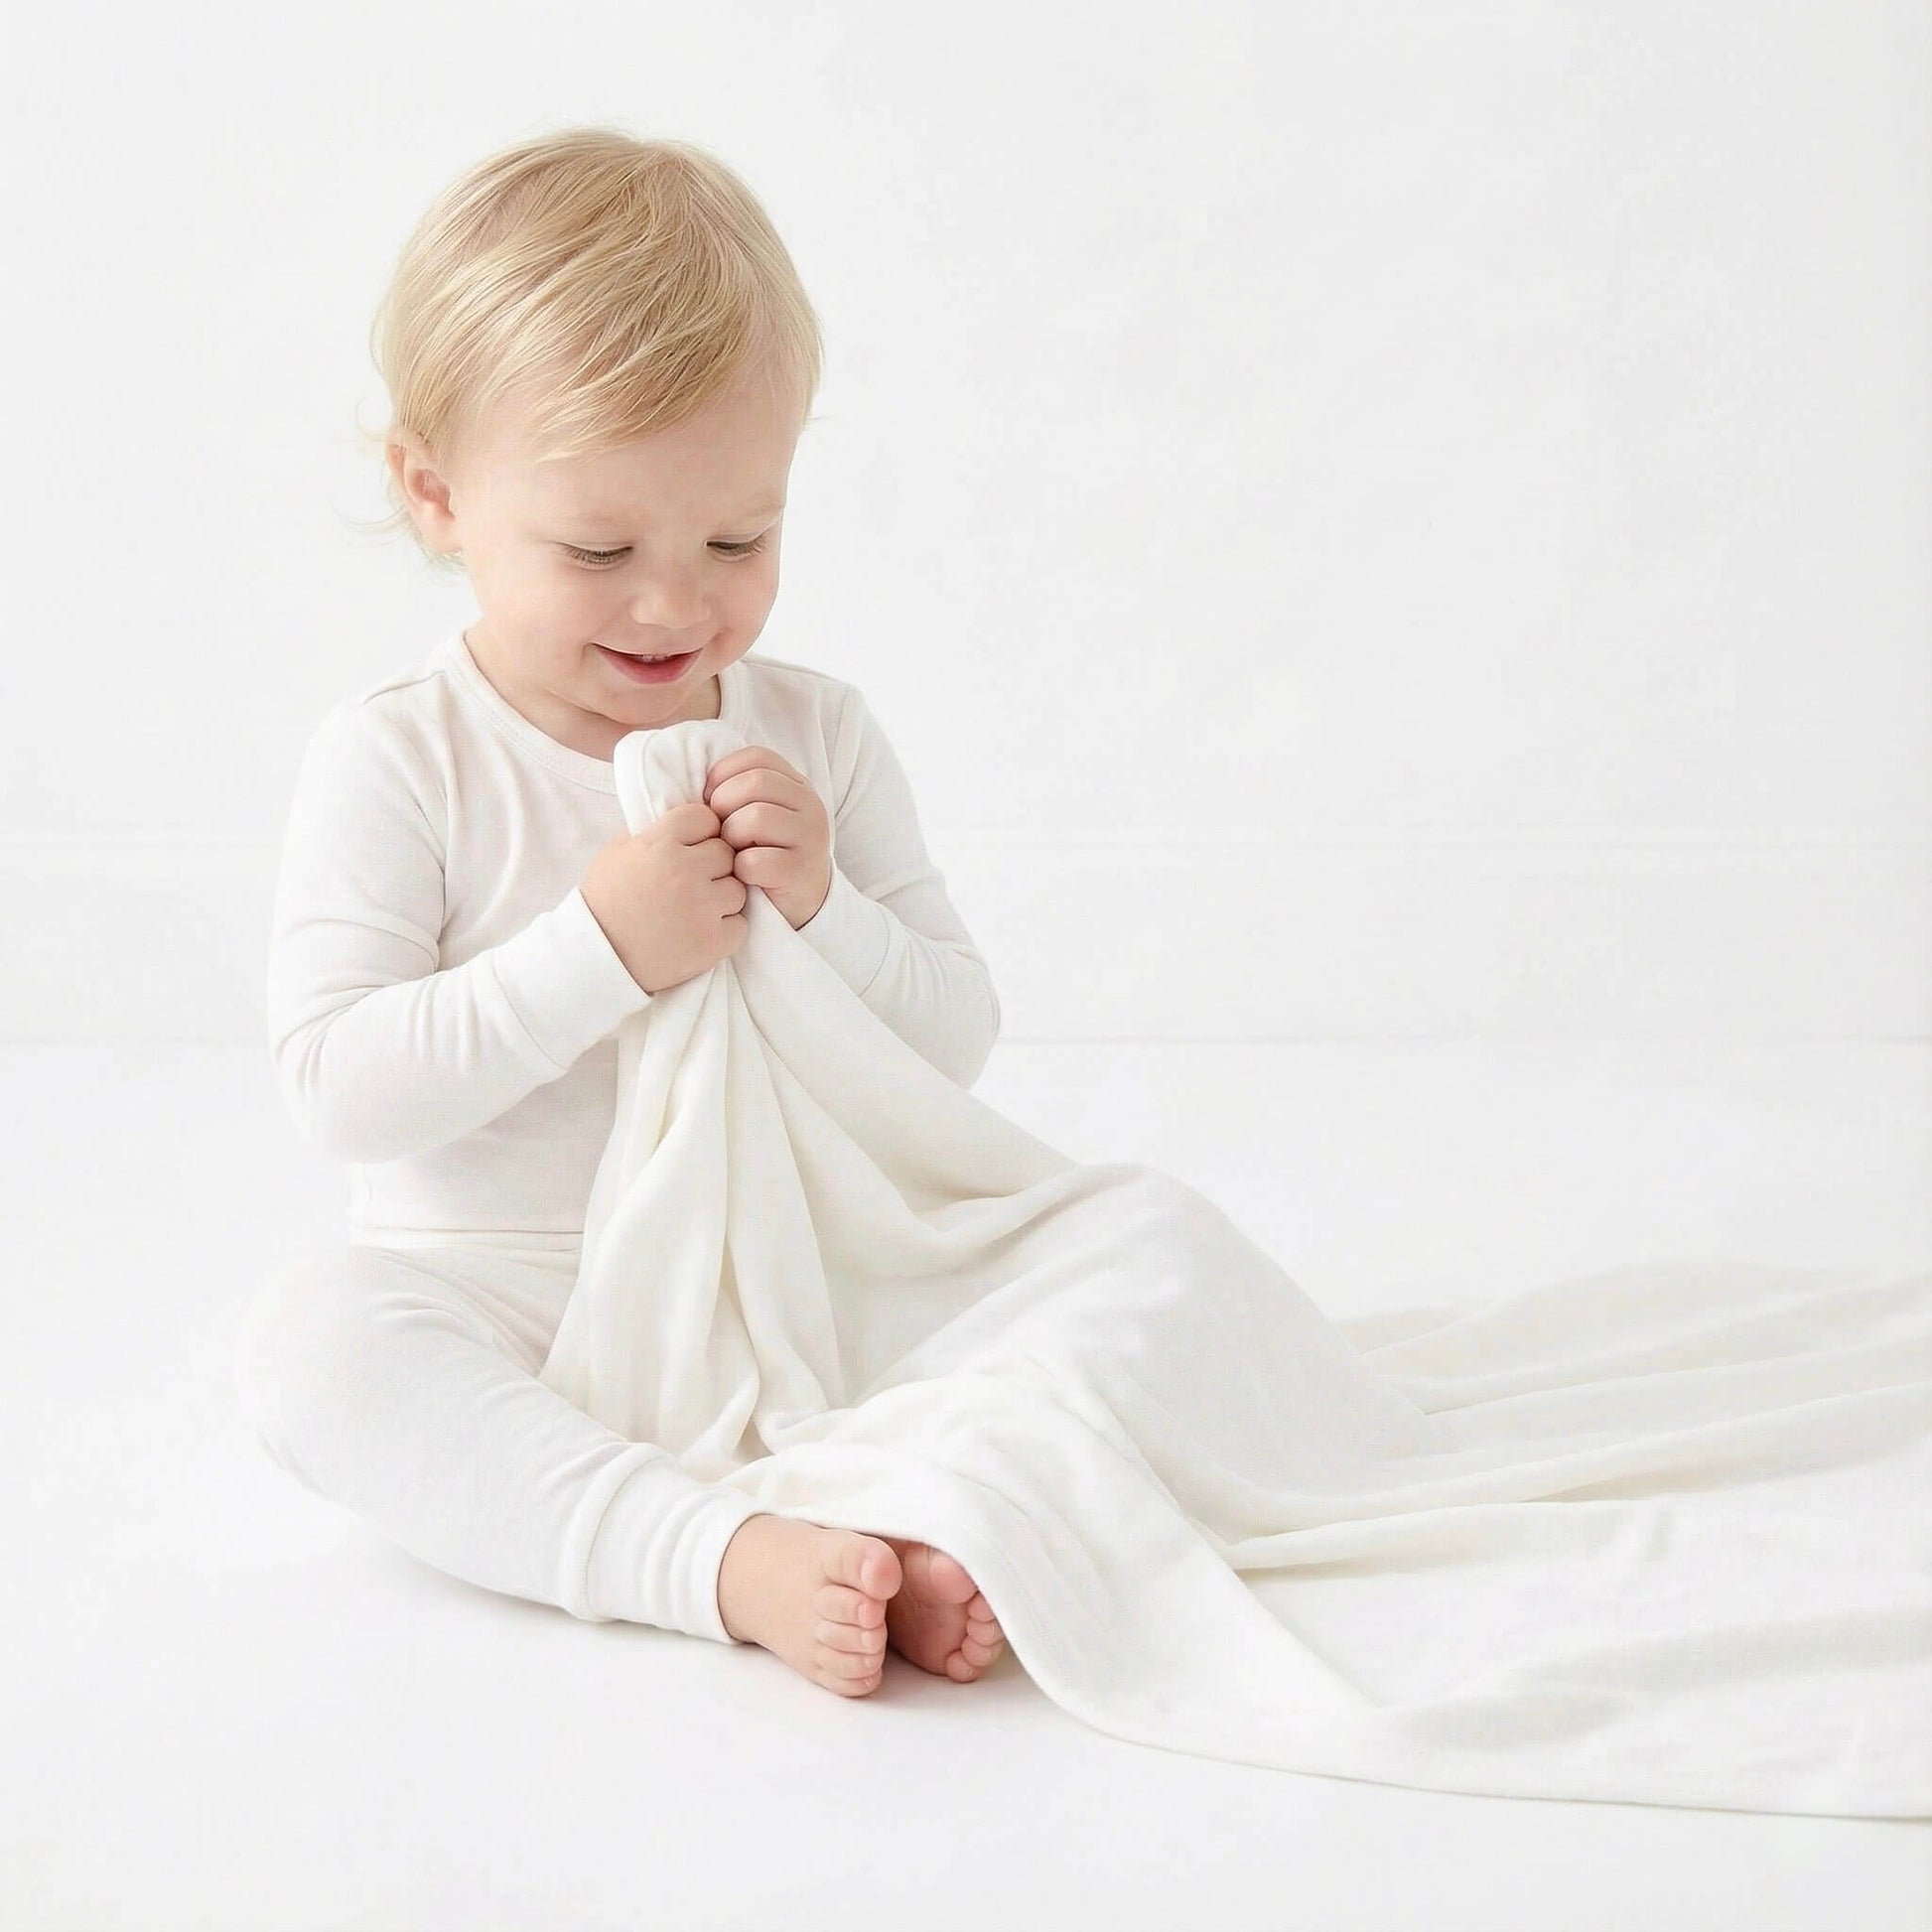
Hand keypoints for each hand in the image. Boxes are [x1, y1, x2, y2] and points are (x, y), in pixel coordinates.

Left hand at [702, 746, 832, 931]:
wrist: (801, 901)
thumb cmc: (767, 852)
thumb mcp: (759, 813)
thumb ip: (739, 791)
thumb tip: (696, 783)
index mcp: (797, 786)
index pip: (758, 757)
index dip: (724, 773)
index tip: (712, 798)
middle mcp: (810, 805)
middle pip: (755, 782)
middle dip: (724, 804)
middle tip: (721, 829)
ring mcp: (809, 837)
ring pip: (755, 817)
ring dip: (731, 836)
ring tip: (734, 851)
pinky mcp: (800, 870)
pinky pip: (755, 860)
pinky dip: (741, 868)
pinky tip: (745, 875)